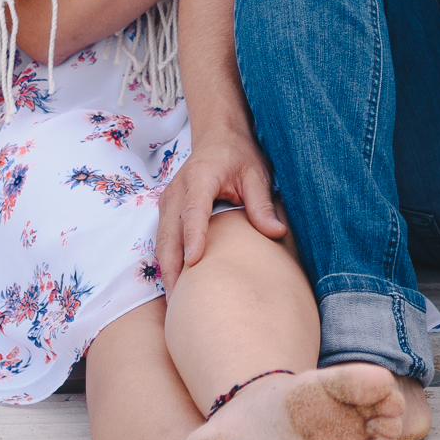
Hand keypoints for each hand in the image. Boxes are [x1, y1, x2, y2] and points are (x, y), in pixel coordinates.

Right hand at [156, 124, 284, 291]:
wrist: (218, 137)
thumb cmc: (238, 156)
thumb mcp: (256, 175)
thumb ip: (262, 204)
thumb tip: (276, 232)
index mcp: (200, 178)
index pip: (194, 211)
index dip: (193, 236)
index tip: (194, 262)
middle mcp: (178, 190)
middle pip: (170, 233)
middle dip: (172, 267)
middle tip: (180, 301)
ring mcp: (169, 200)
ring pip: (162, 240)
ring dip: (167, 269)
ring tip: (176, 302)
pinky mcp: (167, 210)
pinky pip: (163, 239)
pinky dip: (167, 262)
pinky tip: (175, 285)